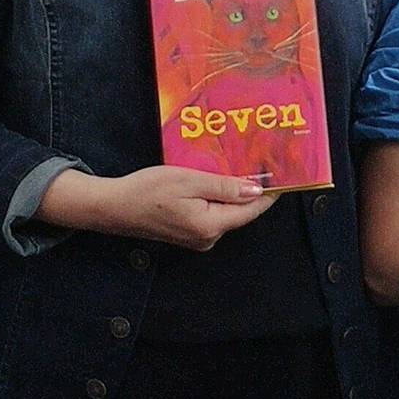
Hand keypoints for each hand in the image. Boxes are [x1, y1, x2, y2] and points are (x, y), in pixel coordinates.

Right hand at [39, 165, 273, 250]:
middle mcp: (208, 238)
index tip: (284, 172)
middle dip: (251, 188)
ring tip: (239, 164)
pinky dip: (218, 198)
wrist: (113, 207)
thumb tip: (256, 190)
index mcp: (210, 226)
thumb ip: (224, 187)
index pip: (251, 210)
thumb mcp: (189, 181)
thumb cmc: (148, 191)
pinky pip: (213, 214)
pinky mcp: (189, 233)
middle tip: (261, 160)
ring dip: (233, 191)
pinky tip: (215, 179)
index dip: (269, 192)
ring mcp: (198, 238)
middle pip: (240, 211)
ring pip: (227, 212)